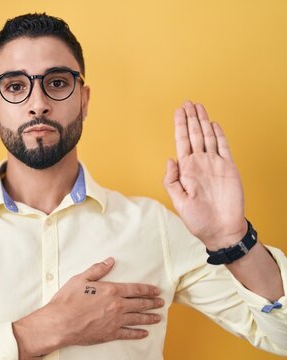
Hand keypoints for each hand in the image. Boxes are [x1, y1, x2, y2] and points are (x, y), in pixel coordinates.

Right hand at [12, 258, 163, 358]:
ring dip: (149, 317)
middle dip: (152, 303)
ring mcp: (115, 321)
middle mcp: (117, 305)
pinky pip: (128, 334)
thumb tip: (110, 261)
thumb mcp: (81, 279)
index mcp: (111, 290)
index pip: (134, 289)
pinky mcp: (110, 333)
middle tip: (161, 302)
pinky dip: (138, 333)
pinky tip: (144, 333)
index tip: (156, 290)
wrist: (61, 323)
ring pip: (137, 318)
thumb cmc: (68, 300)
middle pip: (139, 303)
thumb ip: (97, 270)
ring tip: (158, 317)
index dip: (147, 289)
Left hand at [163, 100, 246, 249]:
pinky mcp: (229, 168)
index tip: (178, 111)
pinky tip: (213, 124)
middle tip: (188, 102)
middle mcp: (199, 163)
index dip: (180, 125)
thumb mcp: (179, 201)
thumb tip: (169, 159)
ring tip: (199, 106)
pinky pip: (224, 147)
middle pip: (194, 134)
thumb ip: (171, 181)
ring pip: (208, 137)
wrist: (221, 229)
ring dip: (203, 121)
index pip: (181, 142)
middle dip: (191, 118)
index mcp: (186, 169)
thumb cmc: (198, 219)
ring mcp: (214, 164)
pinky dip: (219, 135)